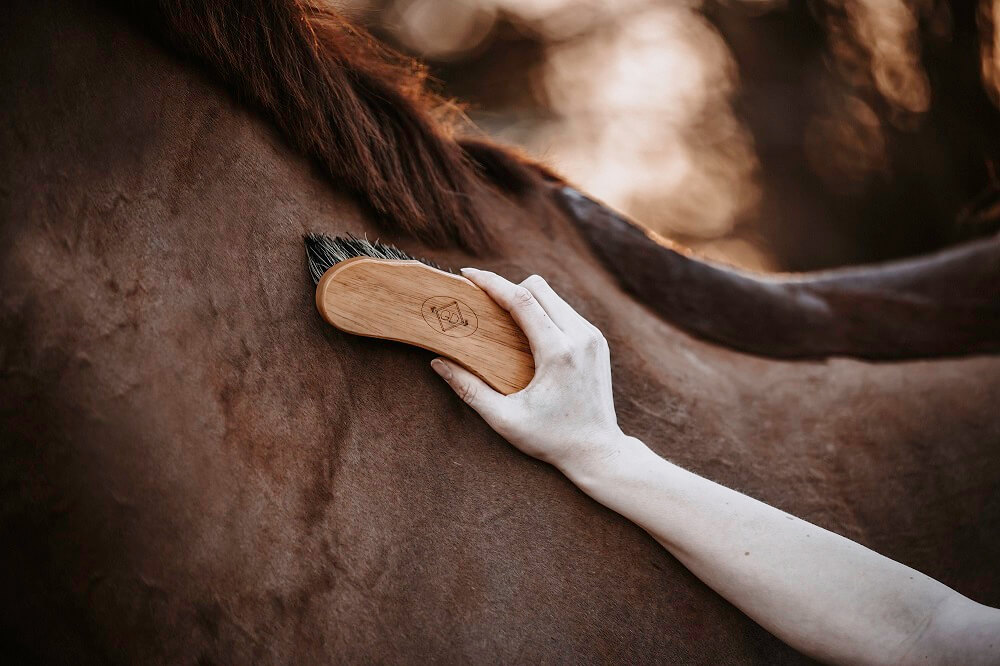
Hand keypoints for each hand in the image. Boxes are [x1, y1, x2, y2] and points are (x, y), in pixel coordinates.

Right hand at [430, 268, 630, 475]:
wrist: (598, 451)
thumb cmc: (551, 439)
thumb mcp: (505, 420)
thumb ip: (469, 389)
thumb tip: (438, 363)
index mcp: (557, 352)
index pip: (521, 299)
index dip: (491, 282)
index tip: (467, 274)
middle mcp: (580, 336)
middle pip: (538, 287)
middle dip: (508, 287)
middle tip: (483, 303)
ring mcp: (593, 336)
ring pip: (553, 296)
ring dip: (526, 299)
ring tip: (503, 318)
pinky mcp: (597, 341)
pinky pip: (565, 310)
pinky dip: (544, 312)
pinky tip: (528, 332)